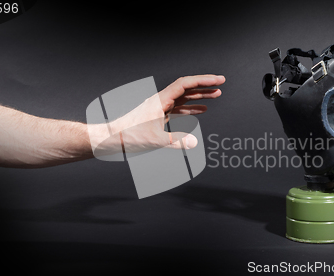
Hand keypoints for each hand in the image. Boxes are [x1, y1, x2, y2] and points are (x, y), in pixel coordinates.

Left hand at [88, 75, 224, 155]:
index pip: (185, 84)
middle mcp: (161, 100)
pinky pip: (178, 108)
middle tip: (221, 83)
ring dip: (199, 96)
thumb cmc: (128, 136)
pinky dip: (191, 108)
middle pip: (187, 87)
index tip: (218, 80)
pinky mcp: (158, 115)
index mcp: (160, 100)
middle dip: (205, 85)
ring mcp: (160, 107)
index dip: (203, 80)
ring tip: (216, 95)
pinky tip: (200, 111)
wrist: (112, 138)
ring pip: (184, 97)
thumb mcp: (154, 140)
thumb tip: (193, 143)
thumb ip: (175, 142)